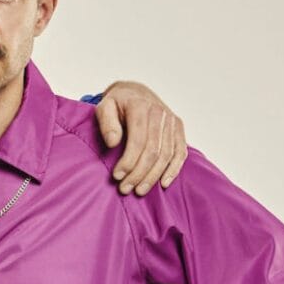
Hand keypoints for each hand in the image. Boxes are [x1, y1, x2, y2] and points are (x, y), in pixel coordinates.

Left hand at [95, 81, 186, 195]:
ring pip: (166, 155)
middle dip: (139, 173)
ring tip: (139, 190)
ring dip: (153, 176)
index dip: (128, 161)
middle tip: (125, 189)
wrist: (135, 92)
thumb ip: (106, 123)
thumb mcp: (104, 107)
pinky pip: (180, 152)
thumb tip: (113, 143)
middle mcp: (160, 113)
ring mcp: (172, 121)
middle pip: (153, 151)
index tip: (117, 176)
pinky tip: (164, 183)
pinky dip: (173, 170)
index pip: (138, 140)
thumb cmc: (117, 103)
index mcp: (141, 107)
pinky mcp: (178, 129)